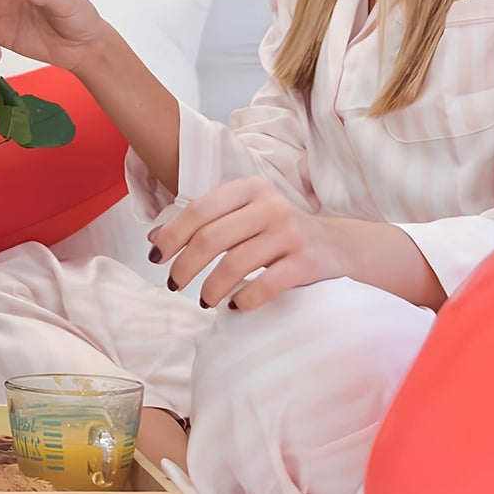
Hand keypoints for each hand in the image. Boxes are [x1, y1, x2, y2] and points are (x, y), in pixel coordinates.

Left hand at [151, 176, 352, 310]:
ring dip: (210, 288)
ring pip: (234, 264)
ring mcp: (290, 233)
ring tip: (204, 300)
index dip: (171, 236)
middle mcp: (270, 205)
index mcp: (249, 188)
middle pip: (211, 238)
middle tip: (174, 285)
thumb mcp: (243, 216)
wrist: (338, 246)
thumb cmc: (277, 231)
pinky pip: (265, 285)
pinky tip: (235, 305)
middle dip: (184, 266)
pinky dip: (243, 299)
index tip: (155, 258)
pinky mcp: (307, 263)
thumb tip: (154, 238)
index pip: (198, 210)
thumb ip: (205, 222)